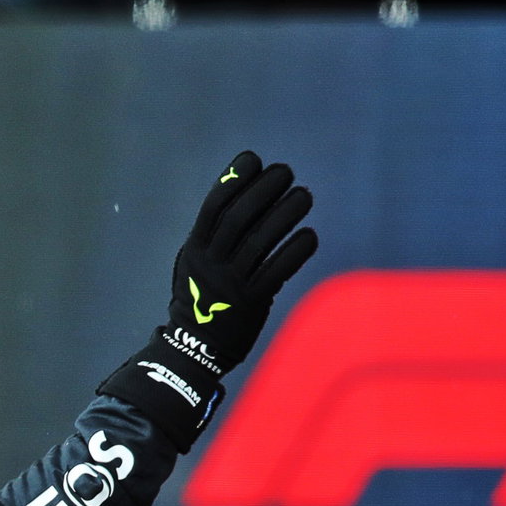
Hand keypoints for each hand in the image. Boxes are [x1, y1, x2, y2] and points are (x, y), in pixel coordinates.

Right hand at [166, 150, 316, 376]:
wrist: (197, 346)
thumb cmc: (203, 297)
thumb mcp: (196, 263)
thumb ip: (215, 235)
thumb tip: (244, 193)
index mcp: (195, 249)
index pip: (213, 207)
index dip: (233, 179)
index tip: (253, 159)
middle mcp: (211, 263)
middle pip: (239, 219)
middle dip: (263, 190)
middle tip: (286, 172)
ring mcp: (231, 283)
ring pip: (260, 241)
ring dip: (285, 214)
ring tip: (304, 195)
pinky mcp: (251, 302)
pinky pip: (277, 271)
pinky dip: (295, 251)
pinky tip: (310, 234)